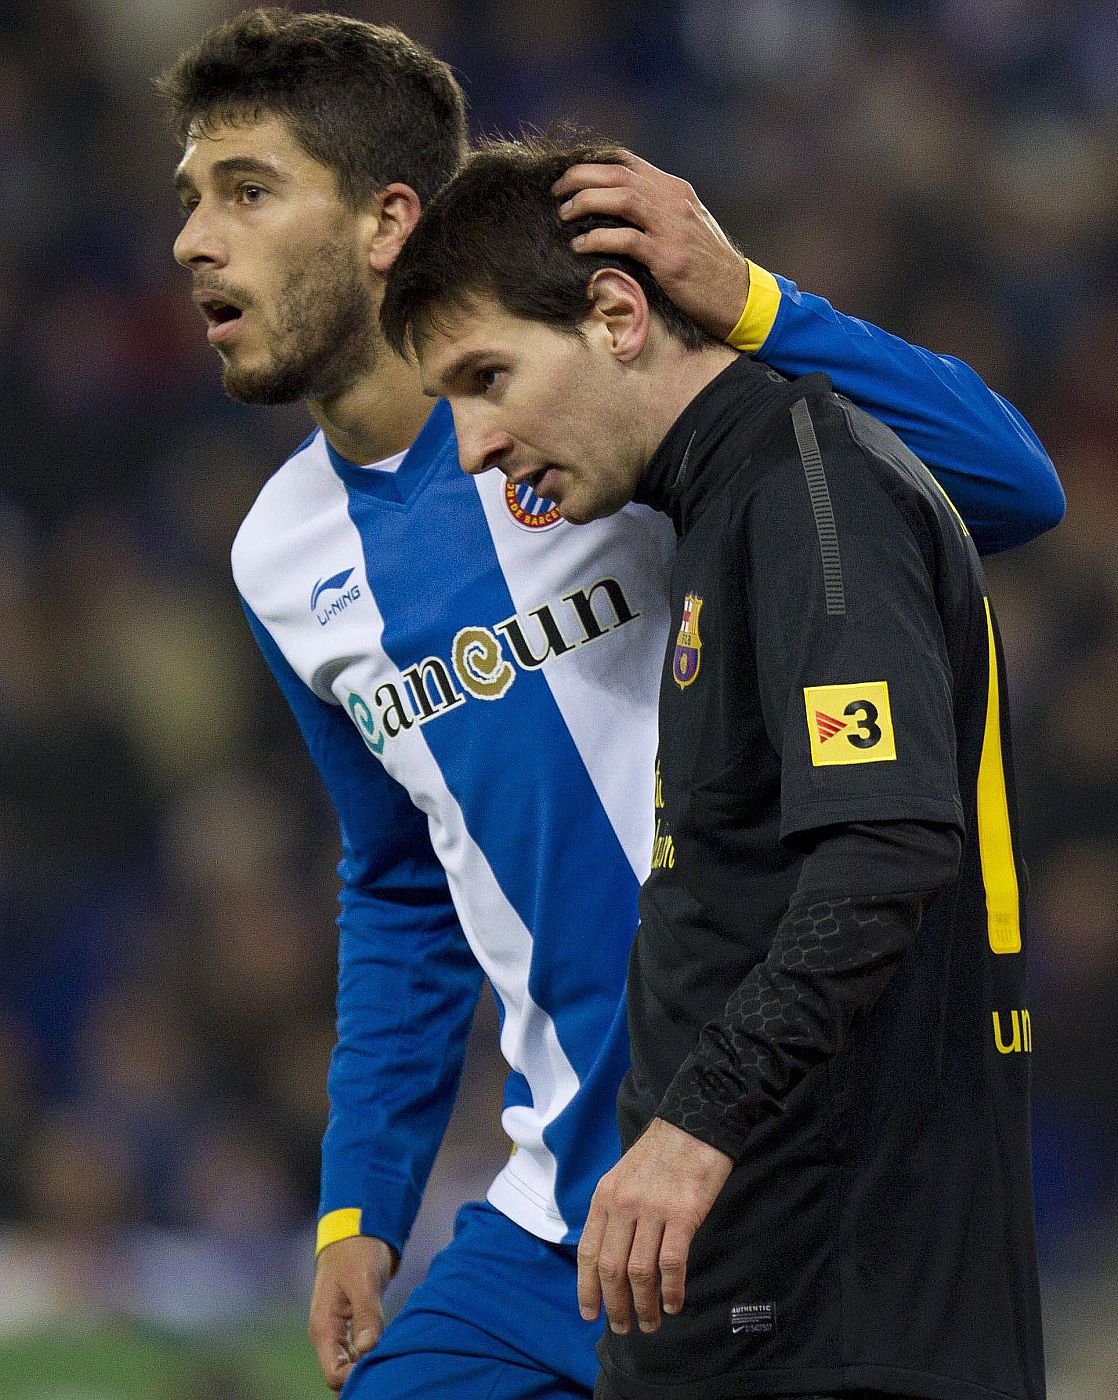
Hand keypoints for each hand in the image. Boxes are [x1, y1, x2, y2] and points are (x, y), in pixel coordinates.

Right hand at [309, 1235, 396, 1391]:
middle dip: (361, 1379)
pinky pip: (358, 1352)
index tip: (379, 1371)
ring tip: (392, 1366)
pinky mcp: (351, 1325)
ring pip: (350, 1365)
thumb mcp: (363, 1281)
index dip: (353, 1380)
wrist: (355, 1231)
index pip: (333, 1374)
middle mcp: (329, 1334)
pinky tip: (390, 1353)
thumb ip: (366, 1315)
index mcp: (324, 1328)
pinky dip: (371, 1356)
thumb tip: (369, 1350)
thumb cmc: (357, 1252)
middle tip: (389, 1374)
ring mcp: (339, 1331)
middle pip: (341, 1374)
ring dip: (367, 1368)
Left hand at [553, 152, 749, 340]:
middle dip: (580, 178)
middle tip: (556, 191)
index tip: (570, 175)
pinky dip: (598, 238)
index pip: (627, 162)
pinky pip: (625, 239)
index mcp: (675, 190)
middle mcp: (673, 201)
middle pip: (618, 175)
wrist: (737, 295)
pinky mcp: (668, 256)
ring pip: (621, 198)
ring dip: (586, 202)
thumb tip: (618, 208)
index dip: (593, 163)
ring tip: (564, 214)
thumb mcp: (685, 227)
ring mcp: (672, 227)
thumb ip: (657, 211)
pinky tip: (580, 245)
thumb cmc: (706, 266)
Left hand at [577, 1117, 732, 1335]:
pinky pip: (671, 1262)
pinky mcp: (683, 1214)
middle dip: (615, 1305)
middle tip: (623, 1327)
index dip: (587, 1287)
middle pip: (611, 1268)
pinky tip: (673, 1303)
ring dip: (643, 1304)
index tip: (590, 1314)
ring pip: (639, 1271)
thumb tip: (609, 1257)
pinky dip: (671, 1289)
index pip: (588, 1251)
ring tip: (649, 1323)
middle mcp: (623, 1205)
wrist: (694, 1124)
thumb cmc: (660, 1153)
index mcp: (605, 1197)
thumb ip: (613, 1212)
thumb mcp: (623, 1177)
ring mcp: (652, 1210)